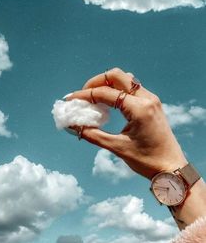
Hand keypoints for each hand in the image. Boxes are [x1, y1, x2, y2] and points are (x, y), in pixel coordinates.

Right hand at [67, 68, 186, 179]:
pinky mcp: (152, 104)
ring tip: (94, 99)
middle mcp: (147, 99)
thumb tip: (73, 126)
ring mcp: (151, 100)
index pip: (106, 93)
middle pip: (116, 75)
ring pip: (125, 79)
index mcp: (139, 109)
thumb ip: (93, 135)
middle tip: (83, 95)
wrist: (172, 167)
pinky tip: (108, 103)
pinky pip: (132, 88)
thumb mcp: (117, 147)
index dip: (85, 95)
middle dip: (96, 82)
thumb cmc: (147, 160)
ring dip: (107, 84)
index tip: (71, 99)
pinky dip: (117, 91)